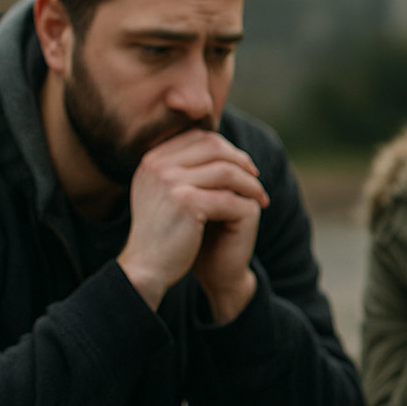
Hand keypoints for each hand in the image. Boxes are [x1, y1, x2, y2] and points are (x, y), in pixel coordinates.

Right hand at [117, 129, 267, 320]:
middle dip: (241, 161)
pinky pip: (228, 196)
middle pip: (213, 147)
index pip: (197, 138)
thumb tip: (224, 150)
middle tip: (256, 177)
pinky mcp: (185, 202)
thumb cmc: (163, 233)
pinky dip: (247, 201)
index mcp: (151, 160)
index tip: (242, 166)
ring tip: (260, 196)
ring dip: (250, 183)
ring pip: (226, 170)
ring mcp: (168, 181)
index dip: (226, 149)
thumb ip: (186, 170)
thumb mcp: (166, 194)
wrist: (146, 268)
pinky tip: (256, 209)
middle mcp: (156, 165)